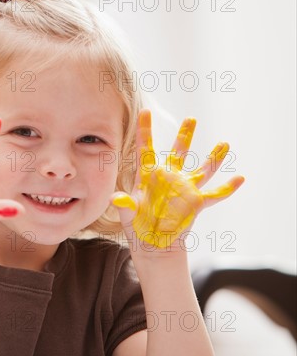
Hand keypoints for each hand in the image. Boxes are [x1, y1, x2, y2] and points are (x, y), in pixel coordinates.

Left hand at [111, 110, 244, 249]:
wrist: (152, 244)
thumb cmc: (137, 226)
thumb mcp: (128, 214)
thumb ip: (124, 204)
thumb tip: (115, 198)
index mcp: (148, 176)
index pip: (145, 149)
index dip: (145, 130)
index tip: (145, 111)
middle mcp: (168, 178)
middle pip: (177, 152)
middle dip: (185, 135)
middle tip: (191, 118)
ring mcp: (183, 189)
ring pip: (201, 170)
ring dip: (213, 158)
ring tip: (224, 144)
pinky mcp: (195, 203)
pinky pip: (215, 194)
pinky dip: (227, 188)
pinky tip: (240, 179)